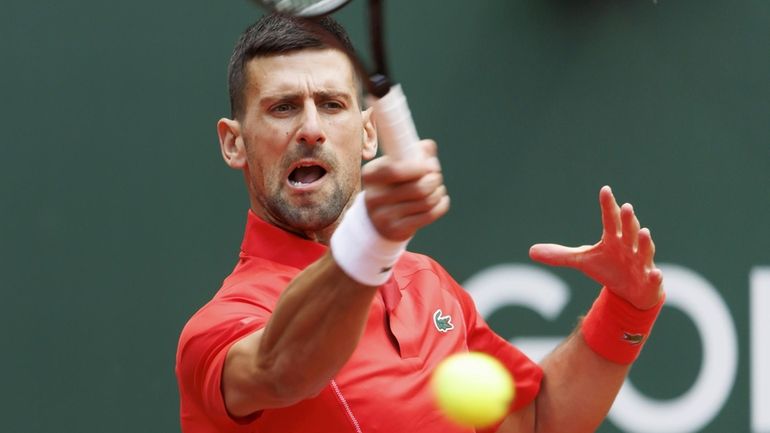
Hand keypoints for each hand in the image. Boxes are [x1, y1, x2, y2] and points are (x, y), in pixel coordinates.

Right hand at [361, 140, 449, 240]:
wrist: (377, 221)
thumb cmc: (391, 186)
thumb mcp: (394, 167)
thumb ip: (411, 153)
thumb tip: (428, 146)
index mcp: (371, 176)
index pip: (394, 170)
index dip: (418, 167)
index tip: (430, 166)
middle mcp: (374, 197)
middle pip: (418, 188)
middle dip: (435, 180)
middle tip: (436, 177)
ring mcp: (384, 216)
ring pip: (426, 202)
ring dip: (438, 192)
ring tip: (438, 188)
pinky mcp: (396, 230)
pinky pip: (428, 216)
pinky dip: (441, 205)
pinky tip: (441, 200)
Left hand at [529, 186, 662, 309]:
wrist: (631, 291)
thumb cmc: (609, 269)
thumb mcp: (582, 262)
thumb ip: (560, 255)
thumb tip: (531, 251)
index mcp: (614, 239)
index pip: (609, 219)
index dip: (607, 205)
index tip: (605, 190)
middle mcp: (629, 247)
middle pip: (628, 231)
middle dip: (628, 220)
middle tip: (626, 206)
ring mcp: (641, 263)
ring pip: (644, 250)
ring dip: (645, 242)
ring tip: (645, 231)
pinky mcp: (649, 281)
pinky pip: (653, 278)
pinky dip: (655, 276)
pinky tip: (656, 273)